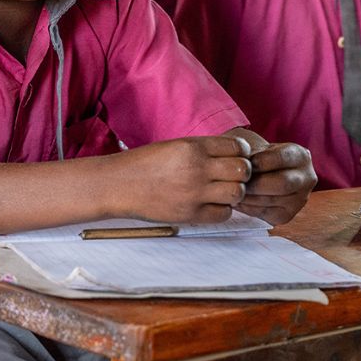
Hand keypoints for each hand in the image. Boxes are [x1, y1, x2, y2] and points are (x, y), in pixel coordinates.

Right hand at [121, 135, 253, 223]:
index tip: (235, 158)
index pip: (238, 147)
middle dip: (243, 173)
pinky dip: (222, 210)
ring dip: (235, 192)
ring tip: (222, 191)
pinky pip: (224, 214)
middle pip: (243, 170)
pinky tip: (211, 204)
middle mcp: (197, 168)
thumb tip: (234, 155)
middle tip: (232, 177)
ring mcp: (194, 193)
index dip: (242, 153)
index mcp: (193, 147)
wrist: (118, 185)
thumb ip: (203, 150)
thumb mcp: (175, 146)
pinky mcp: (190, 214)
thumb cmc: (145, 164)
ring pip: (238, 193)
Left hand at [238, 142, 316, 224]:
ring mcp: (299, 199)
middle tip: (234, 181)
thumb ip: (251, 153)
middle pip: (281, 183)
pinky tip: (236, 201)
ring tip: (231, 191)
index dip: (258, 162)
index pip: (281, 159)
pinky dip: (247, 207)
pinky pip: (265, 213)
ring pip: (271, 200)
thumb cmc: (258, 157)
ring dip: (247, 197)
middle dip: (254, 183)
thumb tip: (240, 163)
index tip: (241, 163)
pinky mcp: (287, 215)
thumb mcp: (258, 147)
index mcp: (301, 156)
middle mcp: (307, 178)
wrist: (264, 173)